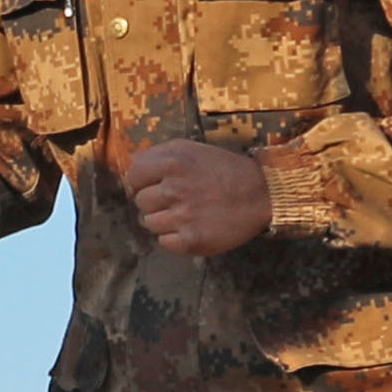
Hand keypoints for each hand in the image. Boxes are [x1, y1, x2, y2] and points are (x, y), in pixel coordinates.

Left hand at [113, 135, 273, 258]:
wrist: (260, 194)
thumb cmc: (222, 169)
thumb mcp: (189, 149)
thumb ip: (156, 154)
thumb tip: (131, 167)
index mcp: (172, 163)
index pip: (133, 175)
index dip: (143, 181)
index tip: (156, 184)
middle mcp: (175, 189)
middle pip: (140, 201)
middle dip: (155, 201)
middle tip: (177, 199)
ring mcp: (183, 217)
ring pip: (149, 223)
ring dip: (164, 220)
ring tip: (186, 213)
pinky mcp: (192, 240)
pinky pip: (164, 242)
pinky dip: (174, 238)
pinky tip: (192, 227)